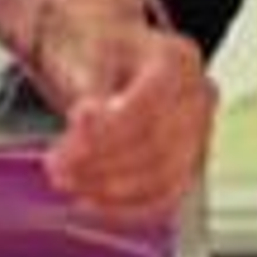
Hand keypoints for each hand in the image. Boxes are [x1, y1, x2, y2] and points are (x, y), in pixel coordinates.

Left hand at [32, 0, 215, 227]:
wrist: (111, 57)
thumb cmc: (99, 50)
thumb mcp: (88, 51)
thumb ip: (93, 86)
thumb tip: (90, 118)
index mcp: (177, 59)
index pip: (148, 105)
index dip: (108, 130)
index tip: (70, 139)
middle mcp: (198, 96)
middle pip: (156, 144)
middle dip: (101, 162)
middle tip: (57, 167)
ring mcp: (199, 133)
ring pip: (162, 176)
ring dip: (110, 188)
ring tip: (69, 181)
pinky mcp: (189, 164)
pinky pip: (164, 197)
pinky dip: (126, 206)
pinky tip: (92, 200)